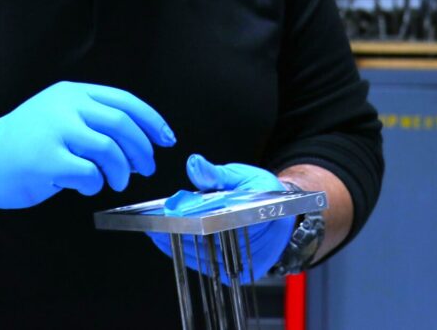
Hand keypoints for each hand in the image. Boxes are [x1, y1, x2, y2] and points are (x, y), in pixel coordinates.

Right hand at [0, 82, 175, 210]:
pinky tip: (87, 185)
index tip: (166, 139)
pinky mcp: (47, 159)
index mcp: (71, 92)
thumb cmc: (24, 144)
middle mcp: (65, 106)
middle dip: (142, 149)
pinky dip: (95, 183)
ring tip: (116, 181)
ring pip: (109, 149)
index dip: (151, 121)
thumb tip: (138, 144)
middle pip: (122, 124)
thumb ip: (92, 120)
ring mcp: (55, 131)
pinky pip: (89, 173)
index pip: (124, 101)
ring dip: (121, 170)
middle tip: (146, 167)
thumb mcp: (57, 115)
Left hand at [148, 154, 295, 284]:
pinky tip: (171, 242)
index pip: (217, 222)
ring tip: (157, 232)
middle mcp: (253, 245)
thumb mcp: (241, 176)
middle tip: (154, 225)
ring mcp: (245, 263)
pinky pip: (206, 265)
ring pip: (204, 257)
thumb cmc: (262, 192)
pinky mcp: (236, 273)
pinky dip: (188, 252)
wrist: (282, 215)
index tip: (168, 215)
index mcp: (257, 214)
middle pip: (207, 242)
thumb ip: (215, 174)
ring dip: (178, 245)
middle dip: (178, 232)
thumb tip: (194, 164)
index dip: (190, 220)